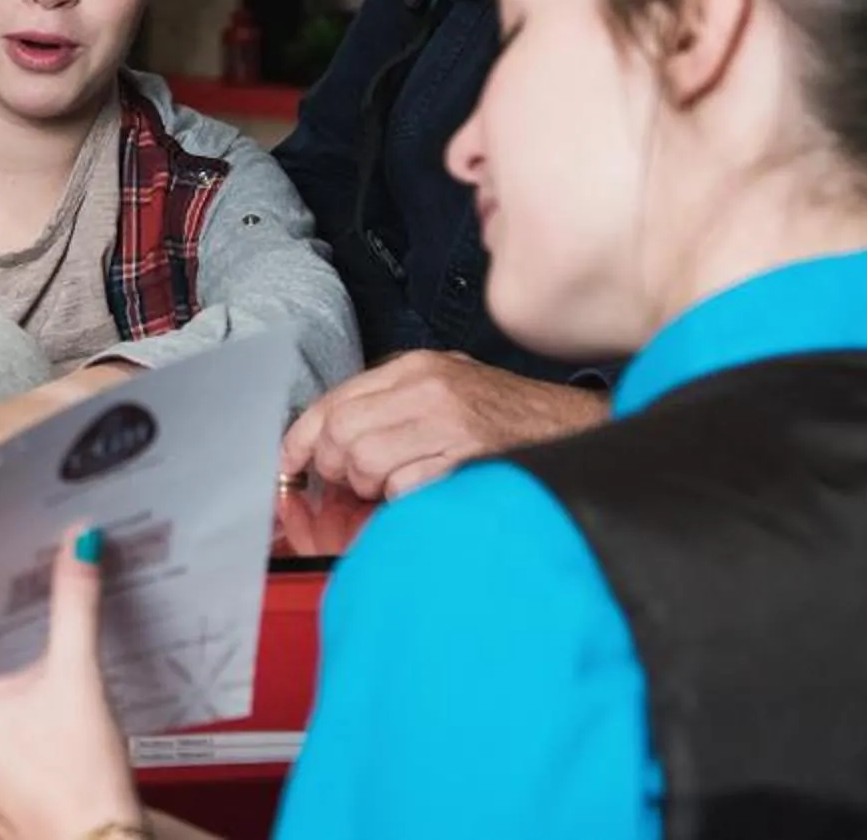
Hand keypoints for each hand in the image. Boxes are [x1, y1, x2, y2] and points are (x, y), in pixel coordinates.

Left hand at [278, 352, 605, 499]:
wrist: (576, 429)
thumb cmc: (510, 414)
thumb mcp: (444, 386)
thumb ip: (388, 403)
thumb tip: (327, 442)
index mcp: (416, 368)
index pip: (333, 402)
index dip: (302, 439)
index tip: (290, 463)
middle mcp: (428, 389)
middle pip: (341, 435)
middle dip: (337, 468)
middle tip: (355, 481)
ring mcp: (449, 424)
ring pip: (365, 463)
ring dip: (373, 487)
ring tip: (399, 483)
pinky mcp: (468, 460)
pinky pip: (406, 490)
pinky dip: (407, 499)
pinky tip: (429, 489)